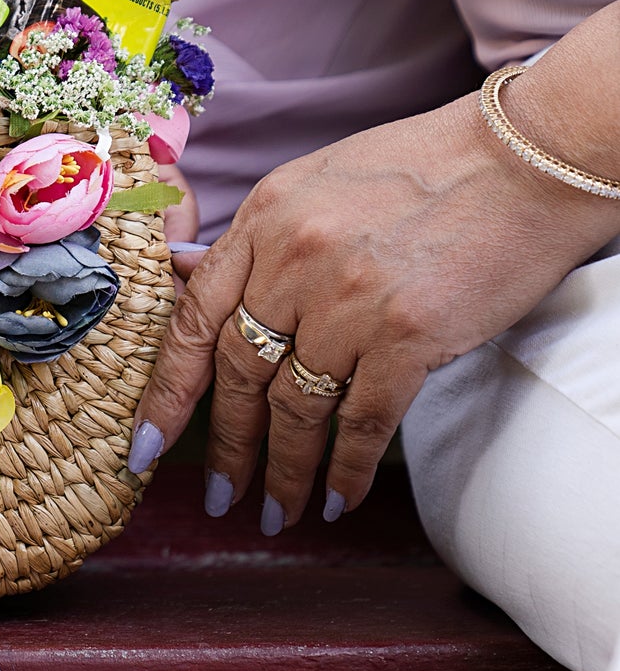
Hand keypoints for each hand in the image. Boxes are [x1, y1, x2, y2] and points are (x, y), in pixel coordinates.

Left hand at [129, 84, 619, 530]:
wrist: (525, 158)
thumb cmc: (423, 167)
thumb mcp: (314, 182)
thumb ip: (254, 238)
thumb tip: (185, 273)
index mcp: (263, 218)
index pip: (192, 318)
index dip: (165, 391)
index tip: (145, 446)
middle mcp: (294, 259)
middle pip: (239, 372)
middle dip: (225, 445)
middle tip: (218, 496)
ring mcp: (349, 299)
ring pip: (296, 406)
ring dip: (284, 470)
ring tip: (277, 511)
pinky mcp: (409, 333)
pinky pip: (362, 420)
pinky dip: (345, 467)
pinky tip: (337, 498)